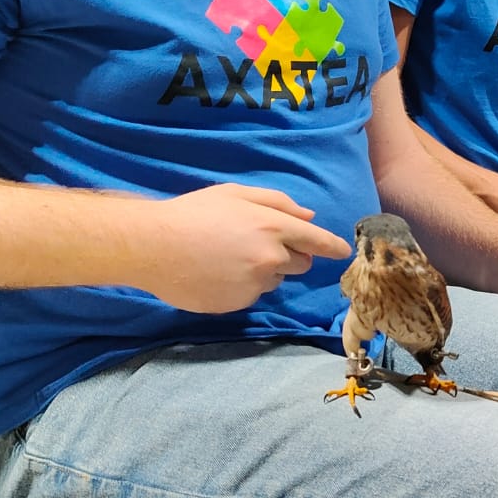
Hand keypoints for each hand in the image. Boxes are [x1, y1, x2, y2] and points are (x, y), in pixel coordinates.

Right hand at [143, 184, 349, 311]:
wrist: (154, 247)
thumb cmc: (193, 213)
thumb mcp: (235, 194)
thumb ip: (277, 203)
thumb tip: (308, 216)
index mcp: (272, 227)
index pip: (317, 241)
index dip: (332, 246)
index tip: (342, 251)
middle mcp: (271, 259)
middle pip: (301, 263)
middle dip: (290, 254)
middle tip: (258, 243)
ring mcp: (255, 285)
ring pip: (275, 279)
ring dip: (264, 270)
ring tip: (229, 256)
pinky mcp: (239, 303)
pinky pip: (253, 294)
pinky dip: (243, 285)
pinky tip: (218, 272)